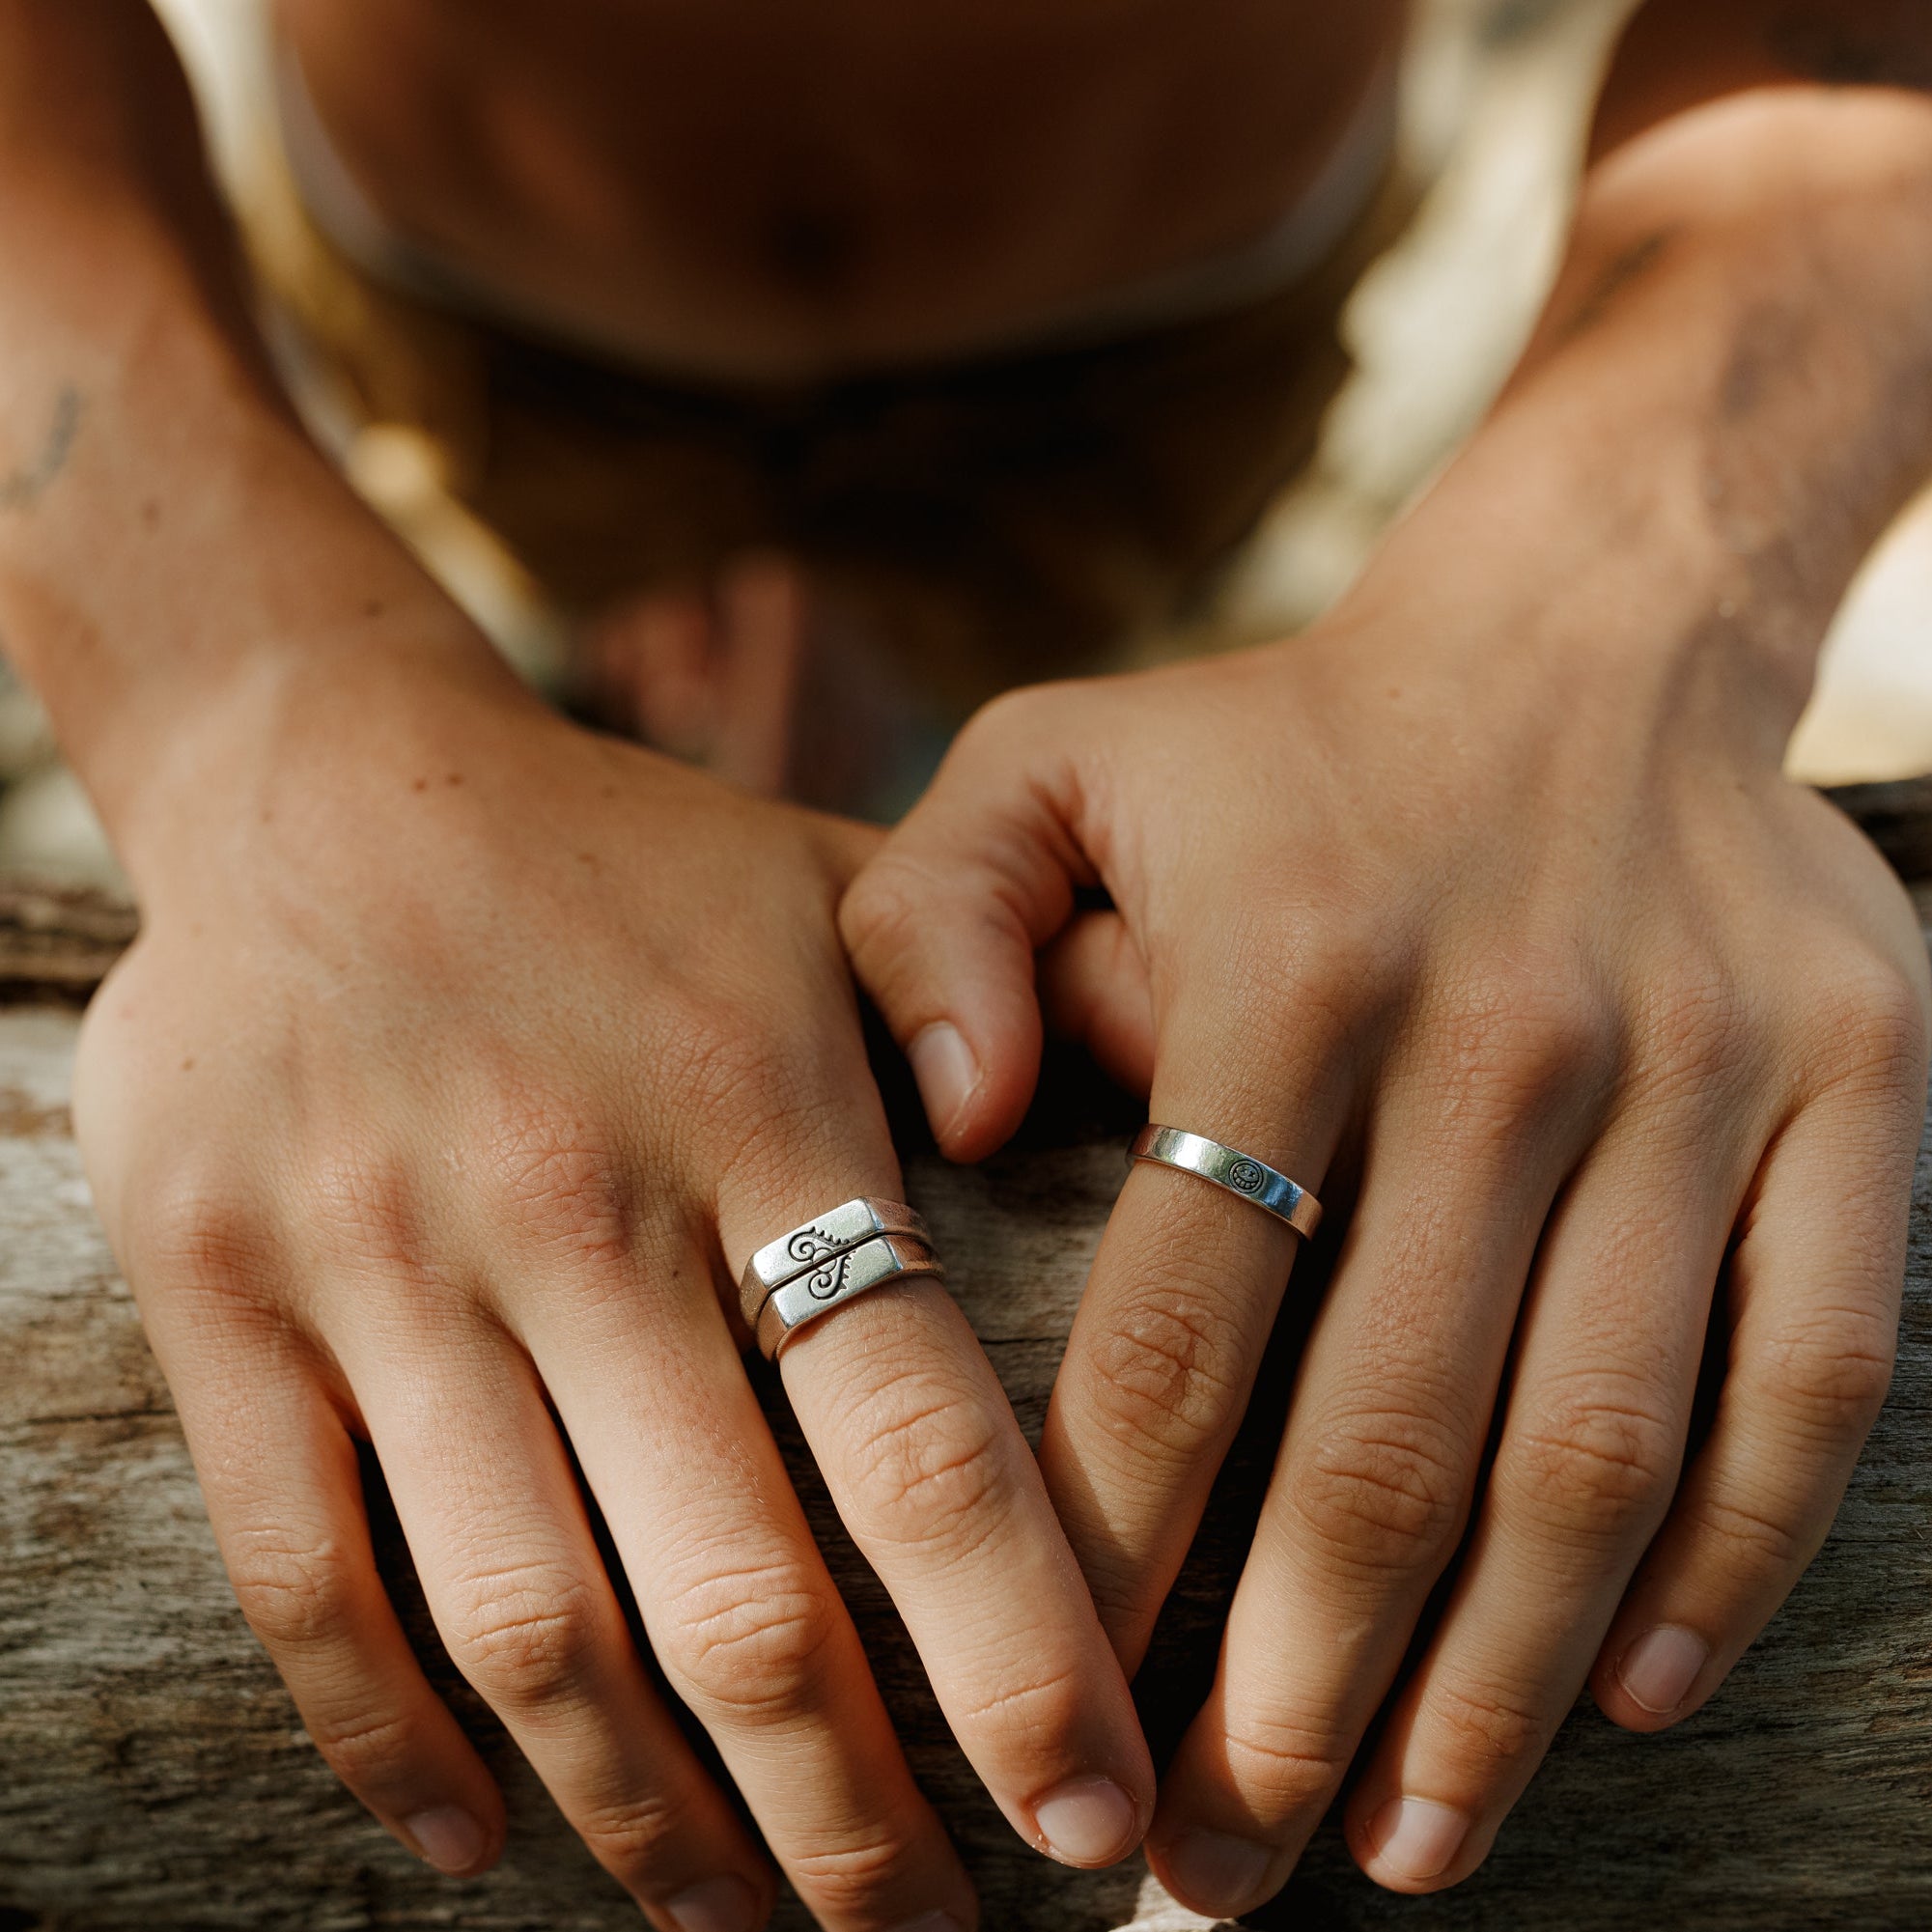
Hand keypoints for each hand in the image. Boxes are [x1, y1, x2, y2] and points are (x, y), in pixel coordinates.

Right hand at [74, 650, 1151, 1931]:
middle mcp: (574, 1205)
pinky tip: (480, 1842)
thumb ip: (1000, 987)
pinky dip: (388, 1745)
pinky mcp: (223, 1294)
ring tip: (742, 1924)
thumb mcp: (832, 873)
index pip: (919, 1442)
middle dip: (849, 1814)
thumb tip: (1184, 1101)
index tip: (1098, 1818)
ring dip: (646, 1823)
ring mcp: (380, 1258)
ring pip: (526, 1626)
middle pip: (732, 1598)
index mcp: (757, 1107)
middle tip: (935, 1930)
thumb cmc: (626, 854)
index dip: (1020, 1659)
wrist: (325, 773)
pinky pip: (305, 1576)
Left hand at [841, 448, 1930, 1911]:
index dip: (1106, 1554)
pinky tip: (1631, 1694)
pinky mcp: (1854, 1092)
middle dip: (1288, 1690)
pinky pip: (1807, 1375)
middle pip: (1390, 1435)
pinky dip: (1731, 1558)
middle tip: (1201, 1867)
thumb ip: (939, 919)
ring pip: (1602, 1448)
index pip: (1181, 1324)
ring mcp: (1702, 1068)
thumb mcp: (1053, 761)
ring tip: (1387, 1845)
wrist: (1583, 631)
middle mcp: (1507, 1029)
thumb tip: (938, 1121)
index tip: (1048, 1718)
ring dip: (1497, 1684)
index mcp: (1292, 958)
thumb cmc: (1281, 739)